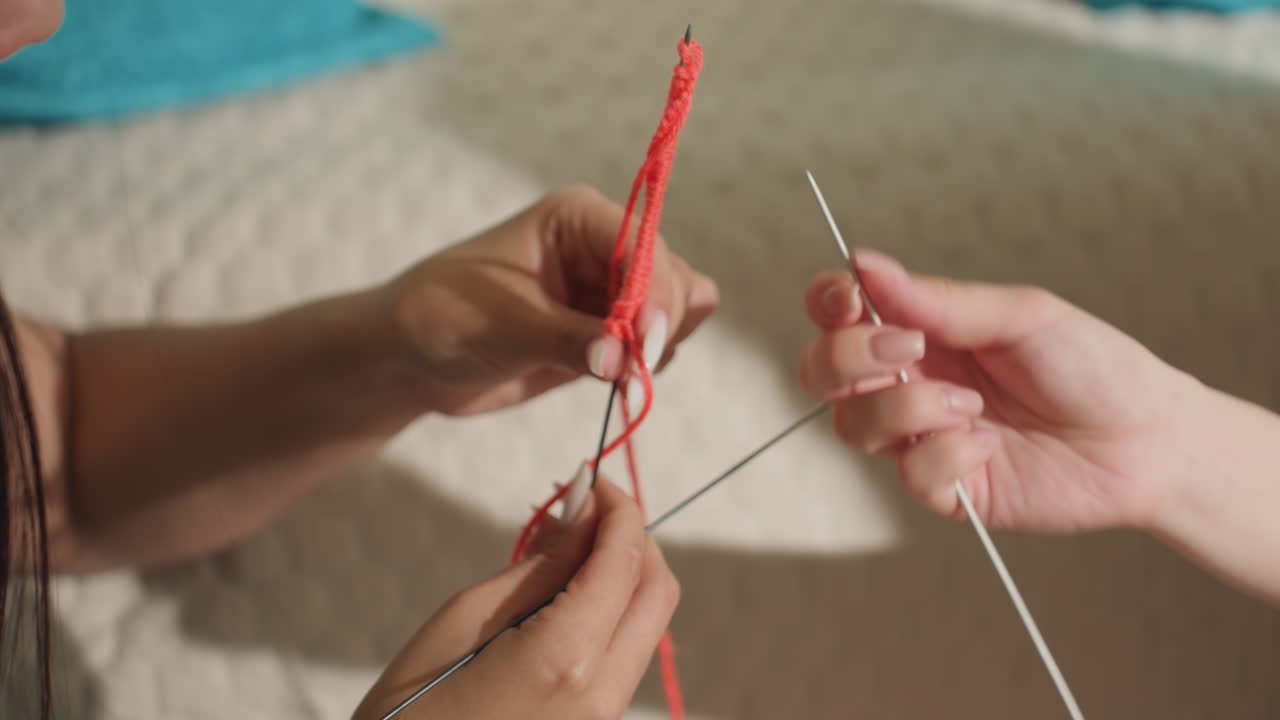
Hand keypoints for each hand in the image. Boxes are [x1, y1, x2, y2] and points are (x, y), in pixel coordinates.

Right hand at [353, 478, 679, 719]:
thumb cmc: (408, 708)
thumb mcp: (463, 619)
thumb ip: (538, 566)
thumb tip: (584, 514)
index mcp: (566, 658)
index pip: (623, 560)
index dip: (618, 508)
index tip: (591, 478)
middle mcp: (603, 693)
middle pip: (656, 592)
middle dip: (631, 537)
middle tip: (585, 507)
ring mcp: (605, 717)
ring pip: (647, 625)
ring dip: (622, 574)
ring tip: (564, 546)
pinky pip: (625, 656)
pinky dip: (610, 611)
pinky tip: (565, 594)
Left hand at [387, 185, 717, 414]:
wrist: (412, 358)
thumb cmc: (442, 318)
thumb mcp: (502, 327)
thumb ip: (568, 340)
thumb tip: (624, 361)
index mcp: (578, 217)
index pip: (642, 244)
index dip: (654, 294)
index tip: (645, 348)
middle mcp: (604, 245)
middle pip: (673, 276)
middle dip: (658, 326)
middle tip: (628, 373)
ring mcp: (611, 289)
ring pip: (679, 307)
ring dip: (659, 346)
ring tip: (618, 375)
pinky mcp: (611, 330)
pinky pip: (662, 342)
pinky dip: (649, 365)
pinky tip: (616, 380)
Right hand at [798, 250, 1209, 533]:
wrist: (1147, 440)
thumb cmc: (1094, 367)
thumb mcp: (1019, 315)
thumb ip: (938, 299)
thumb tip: (865, 263)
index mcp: (921, 331)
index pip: (841, 314)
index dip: (828, 303)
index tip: (849, 298)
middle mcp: (909, 382)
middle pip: (823, 371)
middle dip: (848, 358)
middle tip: (907, 348)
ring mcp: (921, 437)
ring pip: (854, 425)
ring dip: (905, 408)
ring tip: (970, 405)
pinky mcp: (943, 488)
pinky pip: (911, 473)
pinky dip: (948, 455)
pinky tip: (990, 446)